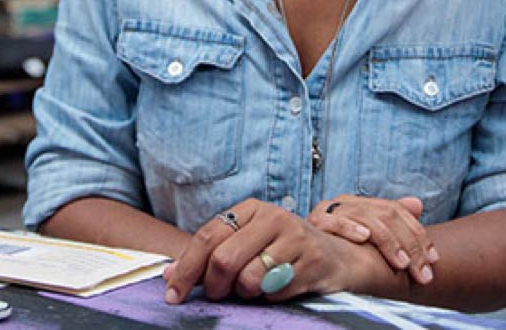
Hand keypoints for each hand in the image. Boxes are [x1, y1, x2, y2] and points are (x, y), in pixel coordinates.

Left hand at [163, 199, 374, 303]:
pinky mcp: (313, 260)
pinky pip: (275, 292)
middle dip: (214, 286)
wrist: (335, 256)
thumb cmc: (281, 251)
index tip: (172, 295)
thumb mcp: (245, 244)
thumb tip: (169, 276)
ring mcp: (295, 237)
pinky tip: (279, 286)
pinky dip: (270, 297)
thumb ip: (208, 258)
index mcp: (250, 209)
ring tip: (255, 286)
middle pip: (224, 259)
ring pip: (249, 279)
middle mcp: (273, 217)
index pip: (207, 236)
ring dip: (245, 293)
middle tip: (217, 295)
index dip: (186, 269)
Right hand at [309, 195, 437, 285]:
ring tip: (402, 262)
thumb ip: (393, 219)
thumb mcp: (367, 234)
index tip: (433, 260)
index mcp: (363, 203)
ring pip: (366, 216)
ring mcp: (331, 209)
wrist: (295, 247)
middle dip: (409, 244)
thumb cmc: (335, 245)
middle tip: (421, 271)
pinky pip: (333, 221)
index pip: (398, 212)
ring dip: (387, 241)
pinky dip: (349, 227)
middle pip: (387, 214)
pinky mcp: (314, 221)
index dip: (418, 235)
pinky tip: (364, 237)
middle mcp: (349, 202)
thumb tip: (418, 204)